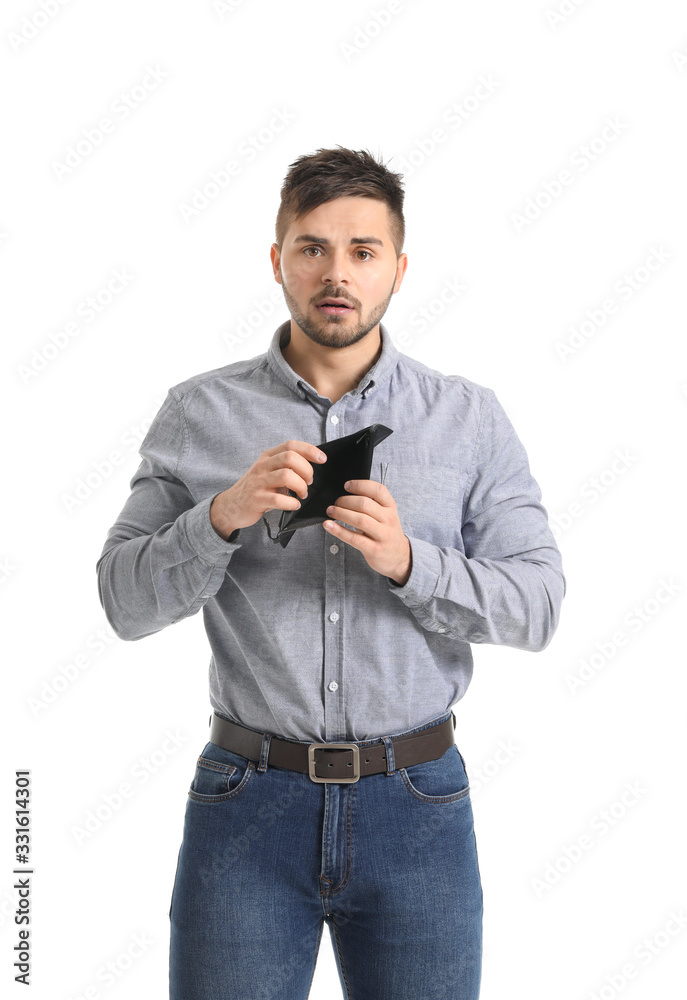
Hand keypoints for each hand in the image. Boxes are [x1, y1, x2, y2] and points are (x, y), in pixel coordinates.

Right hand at [210, 440, 326, 538]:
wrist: (232, 506)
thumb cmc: (256, 488)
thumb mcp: (268, 471)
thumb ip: (285, 466)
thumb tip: (310, 464)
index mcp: (267, 457)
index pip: (290, 445)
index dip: (309, 450)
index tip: (322, 459)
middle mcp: (262, 466)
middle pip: (290, 458)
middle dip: (306, 470)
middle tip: (308, 482)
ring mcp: (258, 482)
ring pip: (286, 476)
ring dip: (301, 487)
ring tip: (302, 494)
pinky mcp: (256, 499)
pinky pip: (279, 499)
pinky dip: (291, 503)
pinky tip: (293, 505)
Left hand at [323, 480, 411, 584]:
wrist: (399, 557)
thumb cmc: (386, 532)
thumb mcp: (386, 515)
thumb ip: (371, 505)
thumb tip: (345, 496)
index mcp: (390, 507)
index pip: (378, 490)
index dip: (360, 485)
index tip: (346, 485)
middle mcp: (388, 519)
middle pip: (364, 504)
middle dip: (345, 501)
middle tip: (335, 503)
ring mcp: (382, 535)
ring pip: (359, 519)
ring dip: (341, 513)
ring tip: (331, 511)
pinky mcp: (374, 549)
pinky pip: (353, 538)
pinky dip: (338, 530)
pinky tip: (329, 525)